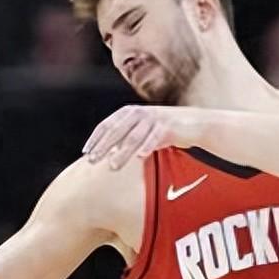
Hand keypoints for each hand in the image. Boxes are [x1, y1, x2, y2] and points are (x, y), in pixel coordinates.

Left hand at [82, 105, 200, 168]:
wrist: (193, 124)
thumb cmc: (163, 130)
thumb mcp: (142, 130)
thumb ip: (125, 137)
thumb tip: (106, 152)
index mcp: (129, 112)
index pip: (107, 125)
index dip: (95, 139)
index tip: (86, 153)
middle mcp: (139, 113)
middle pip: (116, 131)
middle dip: (103, 147)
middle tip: (92, 161)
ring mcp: (153, 119)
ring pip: (133, 137)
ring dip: (122, 153)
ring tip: (113, 166)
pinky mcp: (167, 126)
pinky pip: (154, 138)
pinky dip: (147, 146)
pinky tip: (140, 156)